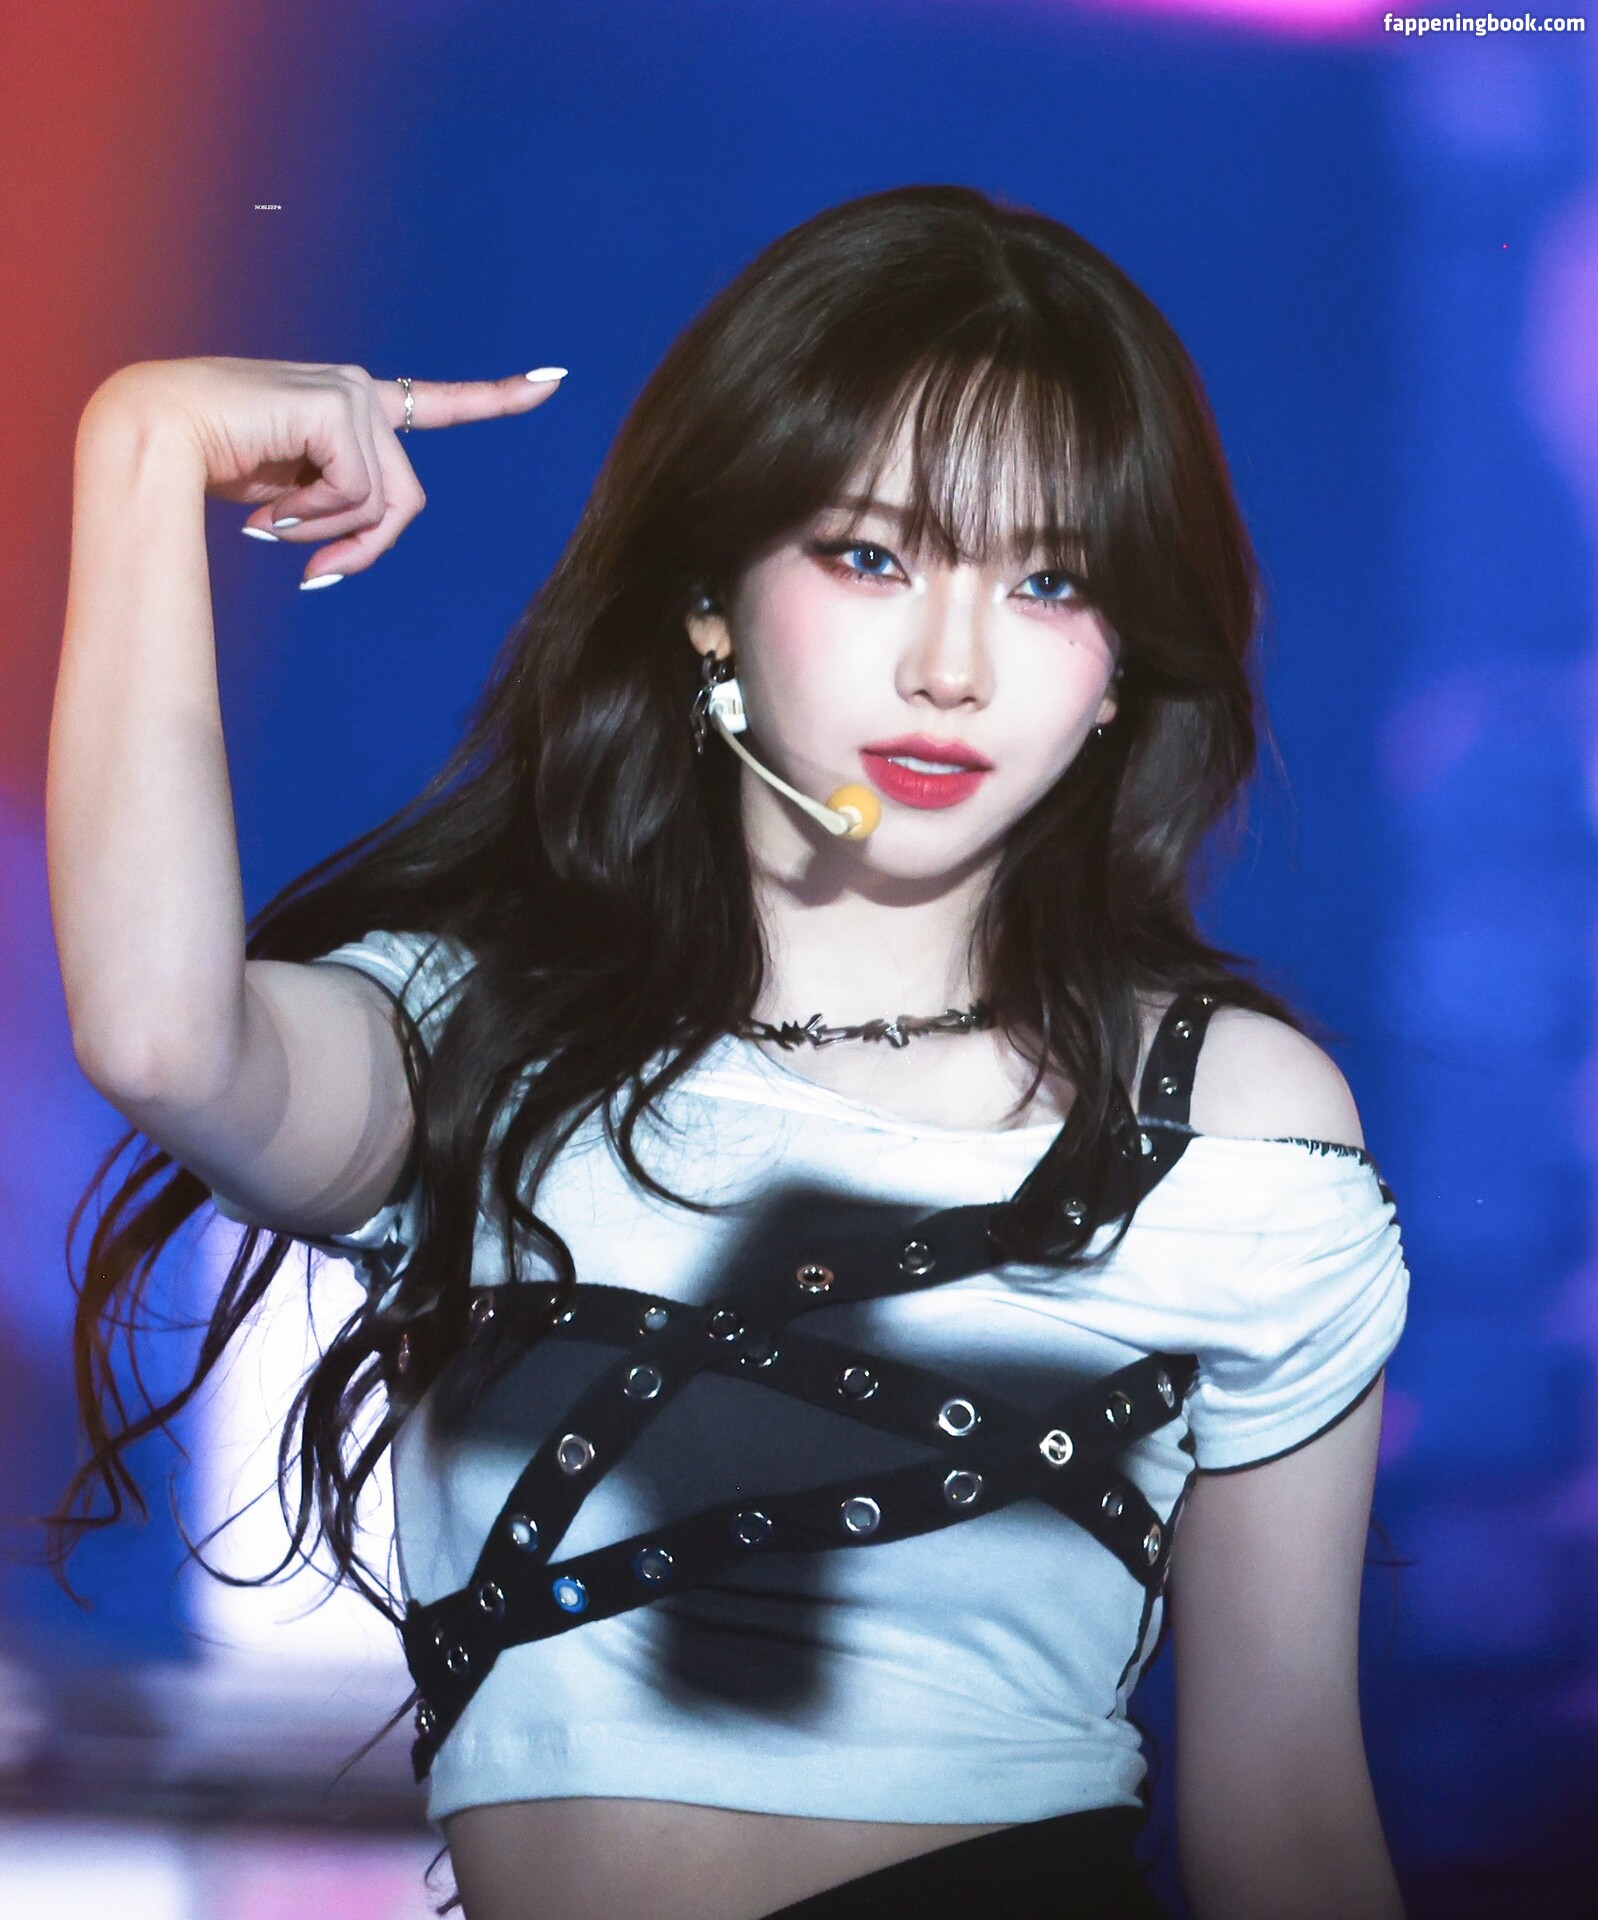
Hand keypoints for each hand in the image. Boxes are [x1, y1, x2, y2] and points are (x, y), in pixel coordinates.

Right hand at [86, 356, 565, 584]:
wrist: (150, 434)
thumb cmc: (206, 463)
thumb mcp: (288, 498)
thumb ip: (335, 512)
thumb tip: (341, 560)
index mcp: (352, 406)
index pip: (437, 403)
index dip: (498, 398)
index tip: (553, 381)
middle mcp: (359, 390)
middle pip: (407, 499)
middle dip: (366, 546)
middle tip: (314, 572)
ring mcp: (351, 391)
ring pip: (382, 503)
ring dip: (328, 533)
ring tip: (271, 527)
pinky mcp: (337, 405)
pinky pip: (357, 493)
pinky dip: (317, 518)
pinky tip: (272, 510)